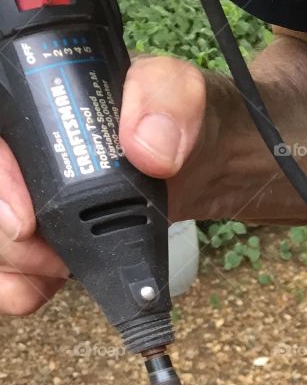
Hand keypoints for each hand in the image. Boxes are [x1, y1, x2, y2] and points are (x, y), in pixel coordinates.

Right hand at [0, 56, 207, 314]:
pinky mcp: (47, 230)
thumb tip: (145, 149)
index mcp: (36, 96)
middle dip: (5, 237)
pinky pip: (11, 264)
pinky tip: (40, 292)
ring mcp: (31, 191)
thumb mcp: (183, 92)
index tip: (25, 222)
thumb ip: (167, 99)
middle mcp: (24, 145)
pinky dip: (17, 284)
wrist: (209, 163)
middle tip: (51, 259)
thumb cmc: (185, 117)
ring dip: (12, 264)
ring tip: (57, 273)